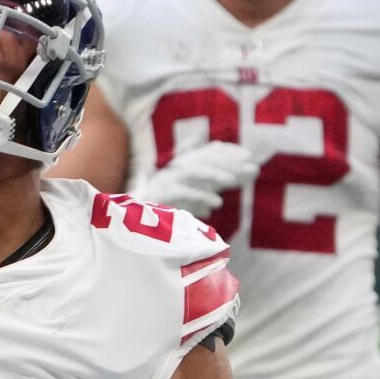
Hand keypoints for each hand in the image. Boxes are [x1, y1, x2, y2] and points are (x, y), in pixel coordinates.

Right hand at [131, 143, 261, 217]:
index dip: (226, 153)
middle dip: (228, 164)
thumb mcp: (183, 203)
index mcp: (178, 170)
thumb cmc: (156, 215)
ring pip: (192, 171)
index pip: (205, 154)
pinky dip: (198, 196)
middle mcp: (171, 171)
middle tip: (252, 169)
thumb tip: (219, 198)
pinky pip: (181, 192)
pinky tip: (216, 204)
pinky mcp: (158, 196)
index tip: (247, 156)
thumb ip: (201, 195)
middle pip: (203, 161)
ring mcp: (164, 182)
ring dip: (214, 174)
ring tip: (234, 181)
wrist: (127, 226)